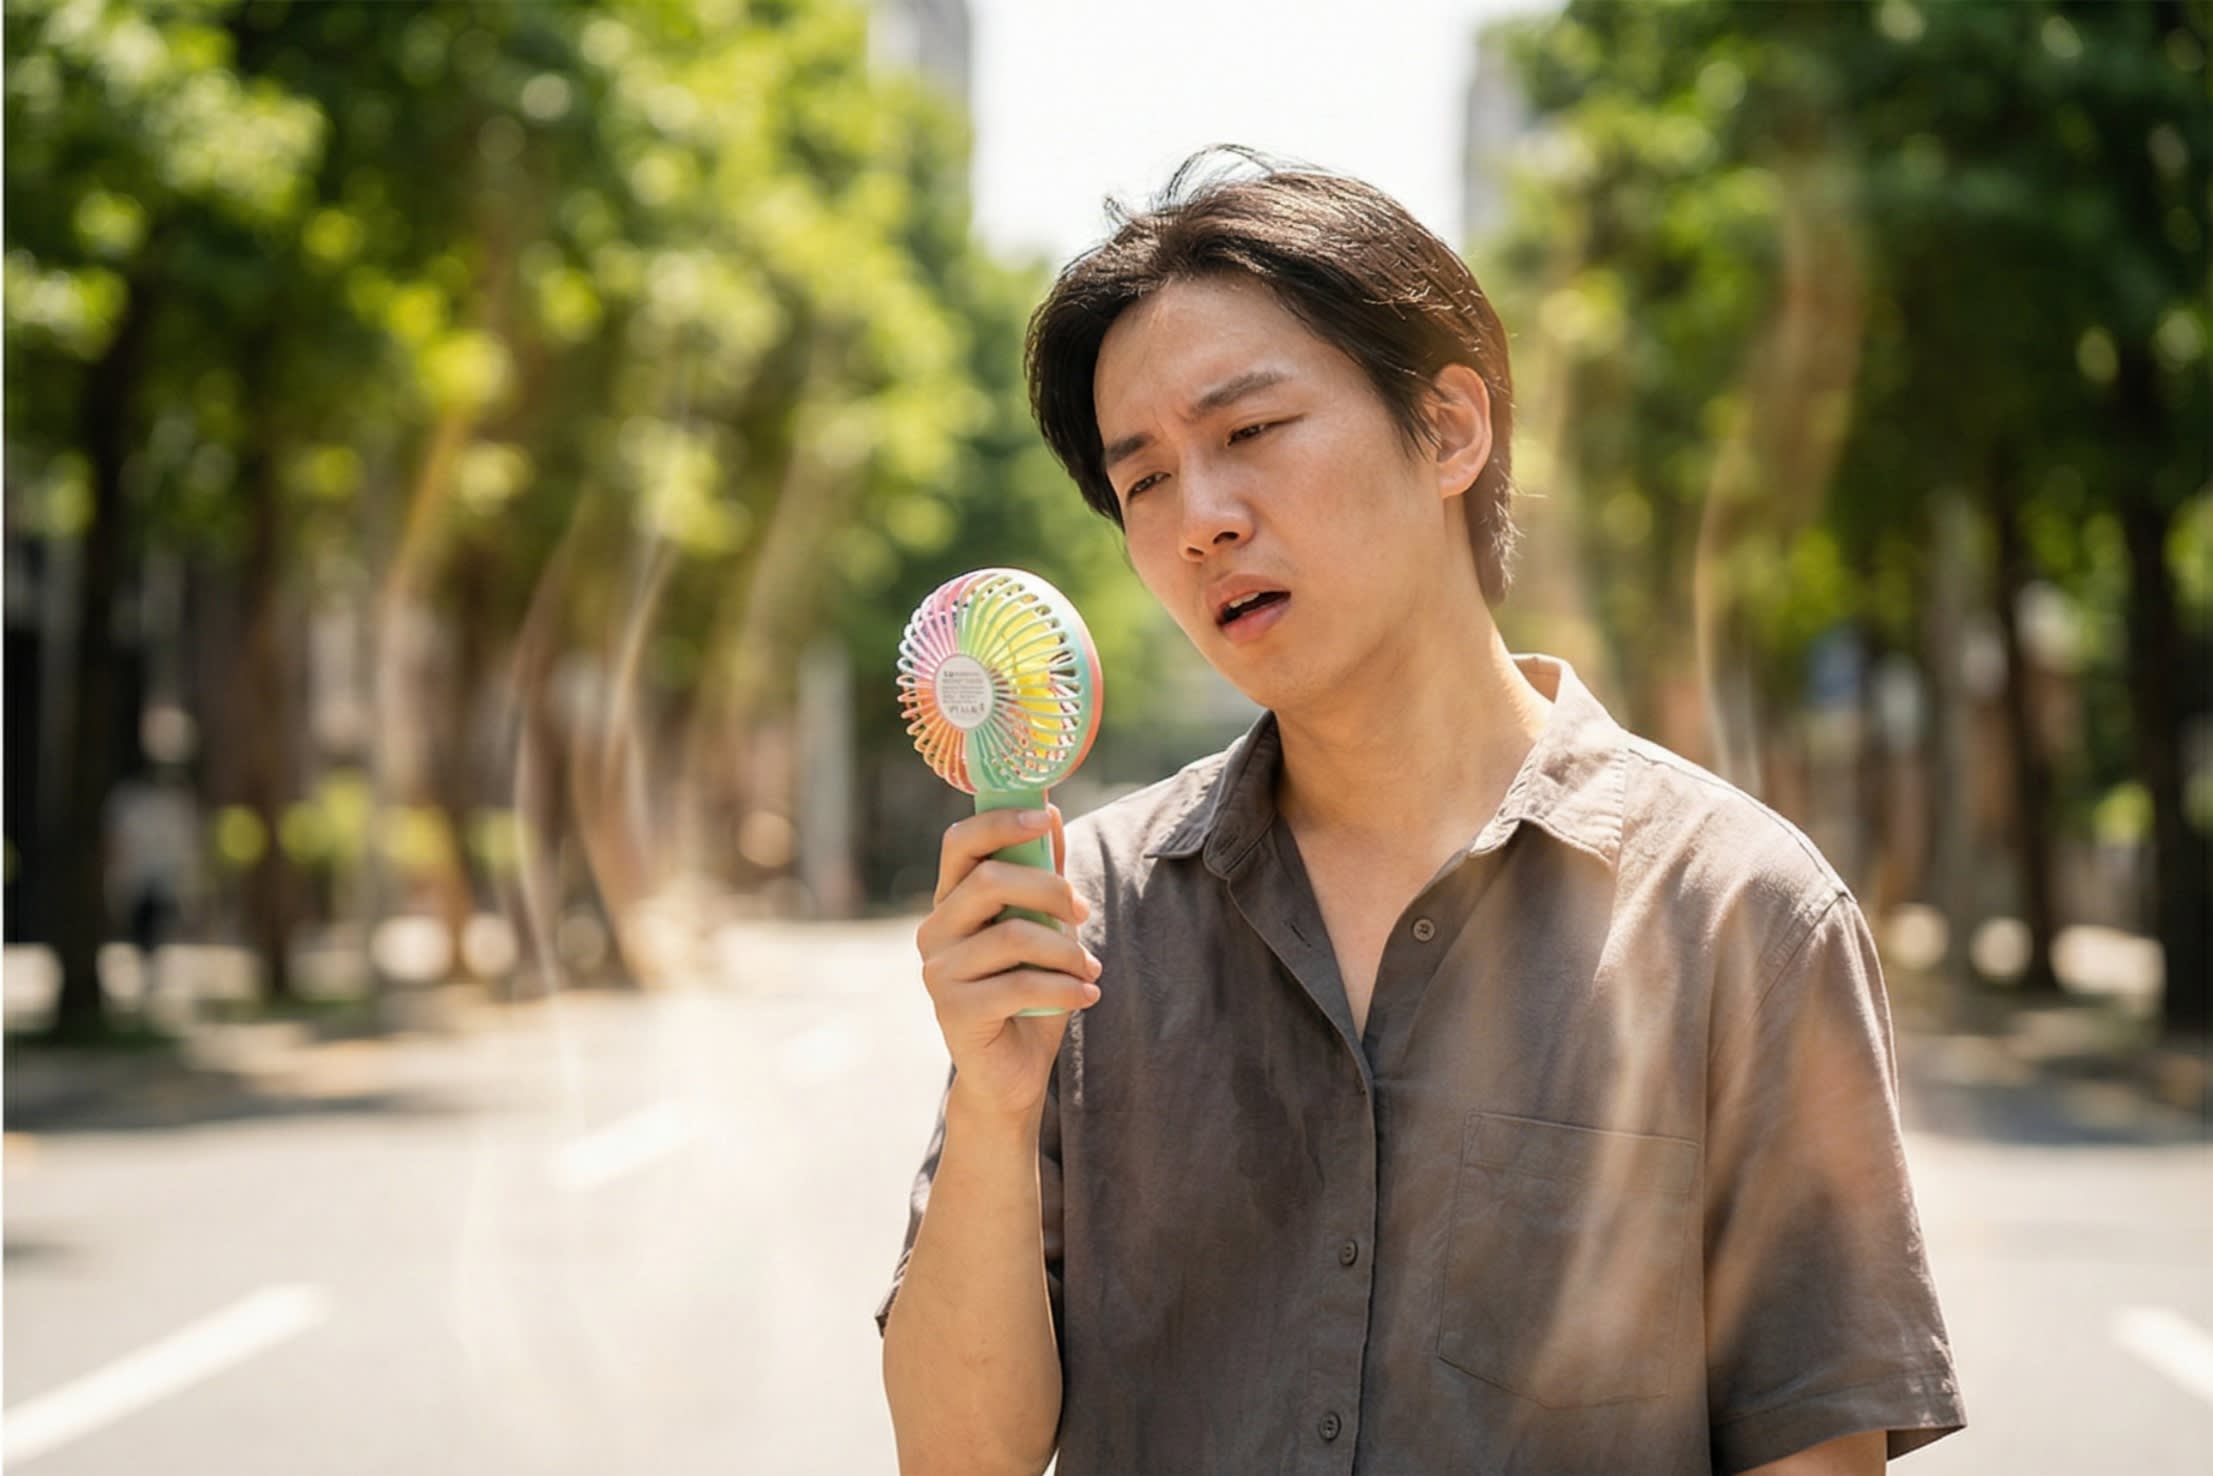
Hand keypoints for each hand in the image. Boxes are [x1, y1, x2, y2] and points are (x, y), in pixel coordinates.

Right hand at [913, 805, 1100, 1120]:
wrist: (1011, 1074)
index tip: (1043, 817)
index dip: (999, 822)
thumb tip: (1048, 812)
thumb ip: (1041, 874)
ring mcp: (938, 972)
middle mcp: (934, 931)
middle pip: (988, 882)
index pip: (959, 843)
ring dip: (1066, 950)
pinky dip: (1065, 988)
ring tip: (1090, 968)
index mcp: (951, 902)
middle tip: (1083, 910)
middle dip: (1049, 889)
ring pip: (1012, 936)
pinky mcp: (953, 1010)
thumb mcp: (1042, 927)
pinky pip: (1019, 984)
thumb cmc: (1028, 993)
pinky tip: (1087, 996)